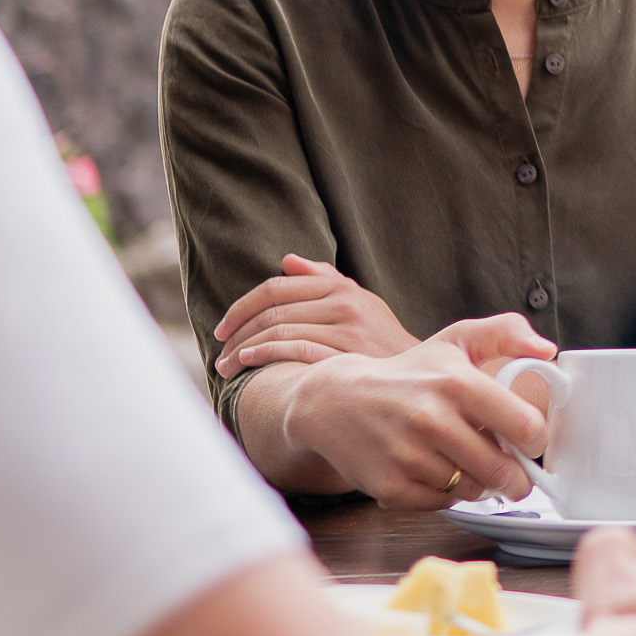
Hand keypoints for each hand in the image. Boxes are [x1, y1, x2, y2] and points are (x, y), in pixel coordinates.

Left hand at [213, 254, 418, 376]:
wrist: (417, 375)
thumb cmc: (382, 340)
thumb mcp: (361, 302)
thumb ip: (325, 279)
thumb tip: (287, 260)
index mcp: (340, 287)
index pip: (276, 288)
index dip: (241, 307)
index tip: (222, 328)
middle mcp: (343, 303)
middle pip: (272, 311)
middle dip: (237, 332)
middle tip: (219, 353)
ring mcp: (345, 329)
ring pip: (278, 331)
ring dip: (243, 349)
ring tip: (227, 367)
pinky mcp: (345, 355)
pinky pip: (294, 350)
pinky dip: (264, 355)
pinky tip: (248, 363)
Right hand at [280, 315, 554, 506]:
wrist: (336, 401)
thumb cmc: (407, 373)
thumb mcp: (455, 341)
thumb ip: (505, 334)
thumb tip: (547, 350)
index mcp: (457, 382)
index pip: (525, 426)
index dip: (536, 441)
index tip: (531, 442)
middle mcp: (432, 419)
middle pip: (502, 471)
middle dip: (516, 477)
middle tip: (514, 473)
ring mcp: (409, 456)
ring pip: (473, 490)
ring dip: (478, 483)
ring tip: (467, 462)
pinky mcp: (390, 487)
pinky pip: (442, 504)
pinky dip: (447, 494)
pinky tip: (438, 471)